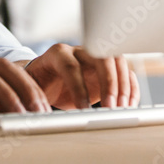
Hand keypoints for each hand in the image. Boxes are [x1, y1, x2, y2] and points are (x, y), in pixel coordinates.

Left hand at [21, 44, 138, 109]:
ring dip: (123, 85)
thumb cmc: (39, 83)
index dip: (78, 87)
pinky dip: (131, 88)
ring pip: (117, 61)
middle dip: (108, 83)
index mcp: (57, 54)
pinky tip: (129, 105)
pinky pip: (126, 72)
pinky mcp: (109, 69)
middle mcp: (79, 51)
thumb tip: (38, 113)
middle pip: (101, 57)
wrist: (46, 77)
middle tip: (111, 107)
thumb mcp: (32, 88)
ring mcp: (96, 57)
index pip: (71, 66)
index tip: (83, 109)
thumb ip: (36, 97)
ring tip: (122, 108)